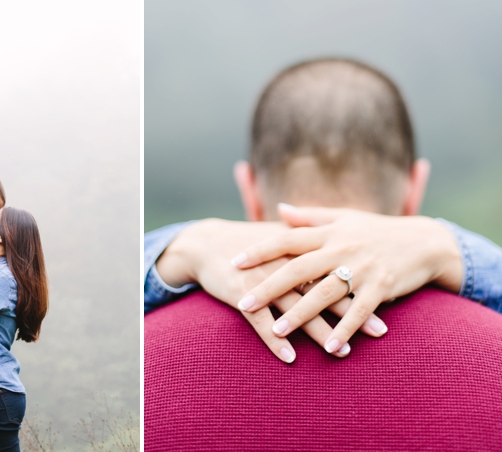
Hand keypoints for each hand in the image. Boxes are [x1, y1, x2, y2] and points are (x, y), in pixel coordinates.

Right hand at [156, 219, 388, 361]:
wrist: (206, 244)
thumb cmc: (248, 245)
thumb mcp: (279, 239)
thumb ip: (308, 243)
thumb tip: (339, 249)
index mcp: (297, 250)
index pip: (336, 268)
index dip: (362, 284)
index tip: (389, 298)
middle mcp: (284, 265)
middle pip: (324, 290)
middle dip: (352, 312)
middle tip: (379, 331)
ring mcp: (262, 280)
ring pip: (296, 308)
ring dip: (319, 331)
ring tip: (341, 352)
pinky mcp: (241, 295)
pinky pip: (260, 322)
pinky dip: (274, 340)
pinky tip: (290, 357)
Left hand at [233, 204, 462, 353]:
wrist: (424, 241)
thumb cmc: (377, 230)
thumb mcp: (343, 218)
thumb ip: (309, 217)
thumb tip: (279, 209)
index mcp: (328, 233)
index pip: (286, 239)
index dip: (259, 250)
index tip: (234, 262)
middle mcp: (341, 249)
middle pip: (297, 269)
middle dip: (268, 288)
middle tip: (243, 303)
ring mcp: (361, 269)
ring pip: (323, 293)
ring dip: (300, 314)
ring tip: (277, 331)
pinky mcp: (381, 287)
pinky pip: (359, 311)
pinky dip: (345, 329)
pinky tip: (330, 347)